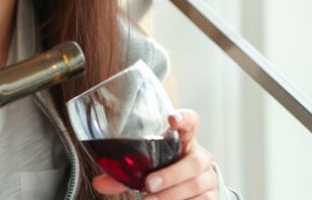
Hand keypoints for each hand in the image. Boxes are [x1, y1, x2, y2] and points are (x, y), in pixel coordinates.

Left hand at [92, 109, 218, 199]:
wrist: (191, 193)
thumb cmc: (166, 172)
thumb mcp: (148, 169)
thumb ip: (125, 174)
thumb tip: (99, 182)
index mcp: (185, 141)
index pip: (191, 122)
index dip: (184, 118)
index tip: (172, 119)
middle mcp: (200, 157)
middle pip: (194, 161)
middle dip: (171, 174)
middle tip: (149, 184)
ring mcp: (208, 177)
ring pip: (197, 184)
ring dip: (172, 194)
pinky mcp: (212, 196)